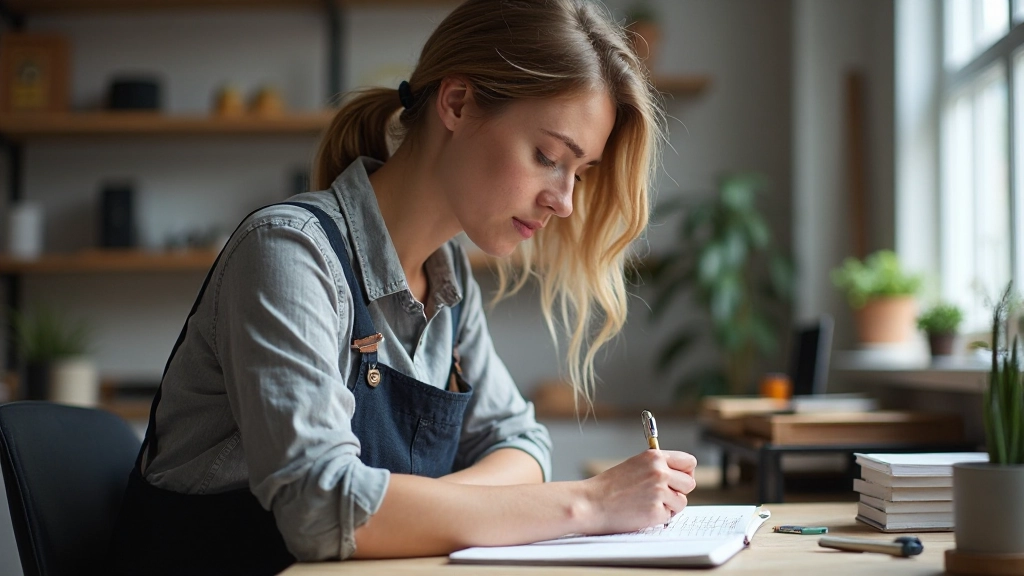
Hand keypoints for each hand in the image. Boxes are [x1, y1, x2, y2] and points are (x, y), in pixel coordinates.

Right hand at [581, 450, 696, 534]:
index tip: (679, 479)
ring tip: (647, 503)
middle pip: (689, 483)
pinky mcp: (656, 511)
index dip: (686, 473)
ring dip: (669, 506)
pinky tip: (642, 512)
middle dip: (679, 491)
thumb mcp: (635, 465)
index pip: (689, 462)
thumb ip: (657, 466)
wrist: (591, 503)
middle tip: (662, 495)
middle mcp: (659, 472)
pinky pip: (670, 516)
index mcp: (654, 457)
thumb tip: (679, 475)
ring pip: (682, 501)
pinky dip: (659, 517)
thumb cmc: (609, 486)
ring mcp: (659, 492)